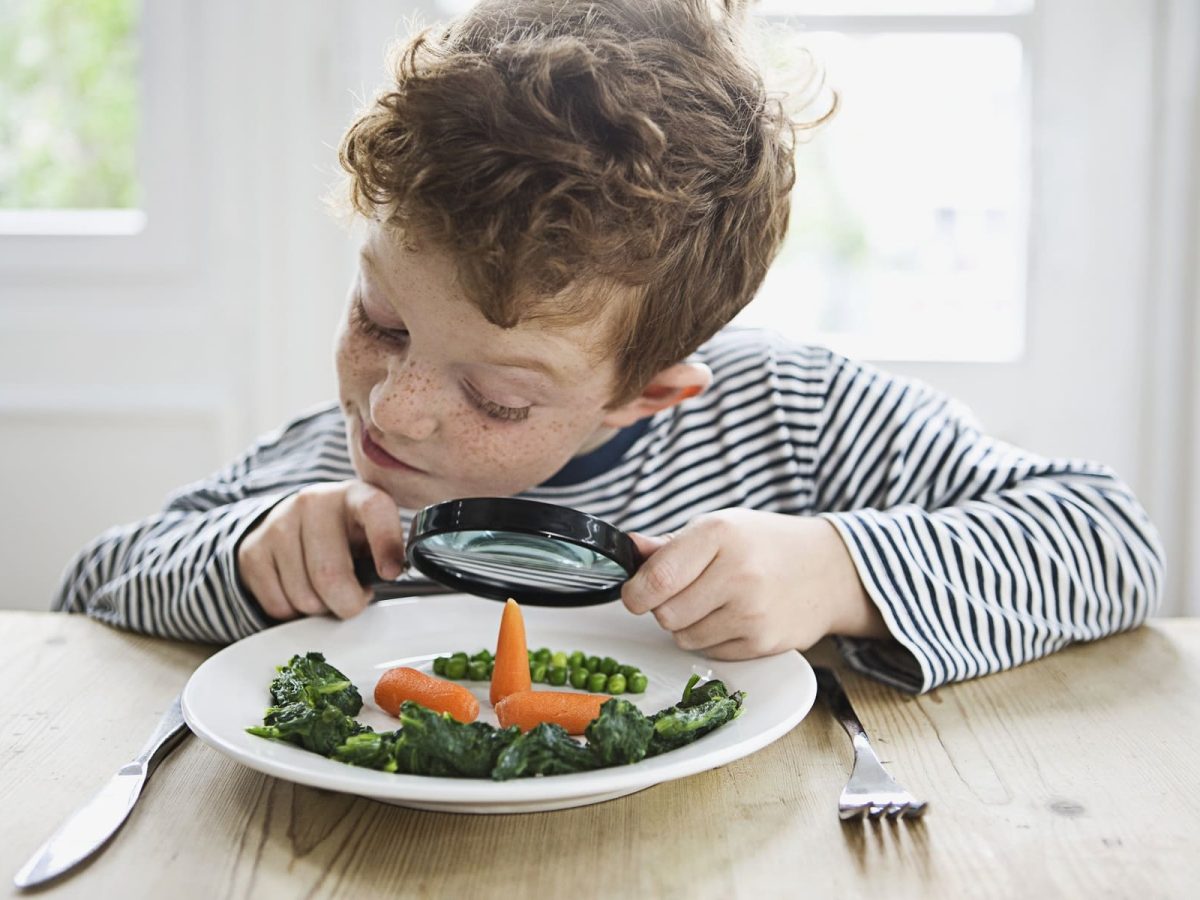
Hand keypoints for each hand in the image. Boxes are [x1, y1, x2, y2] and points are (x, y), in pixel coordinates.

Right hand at [237, 480, 406, 621]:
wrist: (293, 521)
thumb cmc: (345, 535)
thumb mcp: (371, 532)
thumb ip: (385, 551)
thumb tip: (389, 576)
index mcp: (354, 495)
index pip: (374, 509)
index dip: (385, 544)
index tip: (390, 573)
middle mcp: (313, 503)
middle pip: (330, 575)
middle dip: (348, 603)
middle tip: (353, 600)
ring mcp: (278, 524)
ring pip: (303, 597)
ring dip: (320, 607)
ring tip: (324, 589)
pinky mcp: (253, 550)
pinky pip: (278, 605)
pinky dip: (294, 611)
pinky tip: (300, 588)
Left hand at [620, 509, 886, 658]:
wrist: (828, 570)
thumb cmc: (766, 545)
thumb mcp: (719, 528)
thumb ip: (670, 545)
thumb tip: (629, 547)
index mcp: (720, 534)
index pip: (657, 578)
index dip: (636, 593)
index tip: (635, 594)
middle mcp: (738, 573)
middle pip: (666, 613)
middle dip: (664, 608)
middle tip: (685, 593)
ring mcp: (752, 612)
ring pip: (684, 637)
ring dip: (688, 625)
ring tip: (714, 603)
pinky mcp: (763, 642)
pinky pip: (710, 653)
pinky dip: (712, 640)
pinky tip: (733, 617)